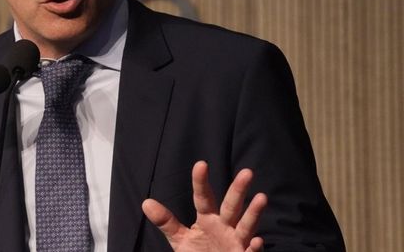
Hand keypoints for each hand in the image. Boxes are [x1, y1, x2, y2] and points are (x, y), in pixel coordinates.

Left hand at [142, 161, 267, 251]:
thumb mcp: (180, 239)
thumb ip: (167, 222)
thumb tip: (146, 203)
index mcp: (208, 219)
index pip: (203, 198)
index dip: (201, 182)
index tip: (201, 164)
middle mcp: (225, 227)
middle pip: (232, 206)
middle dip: (238, 190)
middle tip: (247, 172)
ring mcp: (236, 242)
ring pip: (246, 226)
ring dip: (253, 213)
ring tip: (262, 197)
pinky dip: (254, 248)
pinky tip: (257, 241)